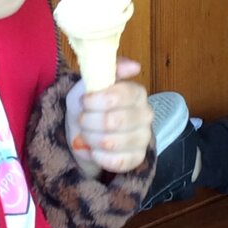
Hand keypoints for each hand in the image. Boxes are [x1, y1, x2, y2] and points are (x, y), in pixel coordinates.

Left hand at [65, 58, 153, 174]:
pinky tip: (94, 150)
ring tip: (86, 134)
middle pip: (113, 121)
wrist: (82, 131)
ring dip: (91, 139)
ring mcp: (144, 137)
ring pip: (112, 143)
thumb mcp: (91, 82)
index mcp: (136, 92)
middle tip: (82, 120)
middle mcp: (145, 114)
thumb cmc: (88, 105)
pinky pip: (117, 162)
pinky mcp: (137, 158)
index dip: (95, 101)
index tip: (84, 101)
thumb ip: (109, 69)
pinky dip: (98, 156)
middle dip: (89, 122)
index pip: (118, 96)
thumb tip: (135, 66)